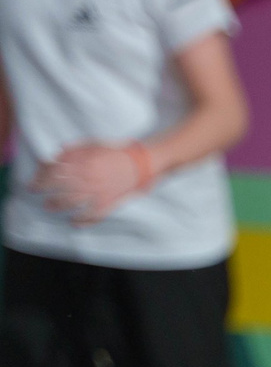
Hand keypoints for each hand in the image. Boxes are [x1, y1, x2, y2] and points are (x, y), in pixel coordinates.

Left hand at [30, 143, 147, 223]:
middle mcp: (89, 178)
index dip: (40, 177)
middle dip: (44, 191)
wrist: (141, 162)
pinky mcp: (110, 202)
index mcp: (83, 162)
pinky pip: (94, 214)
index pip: (55, 171)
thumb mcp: (92, 144)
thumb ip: (73, 149)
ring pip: (73, 202)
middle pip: (60, 187)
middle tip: (35, 192)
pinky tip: (74, 223)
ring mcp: (99, 192)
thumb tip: (56, 155)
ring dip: (58, 205)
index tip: (33, 181)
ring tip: (49, 207)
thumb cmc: (116, 152)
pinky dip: (83, 220)